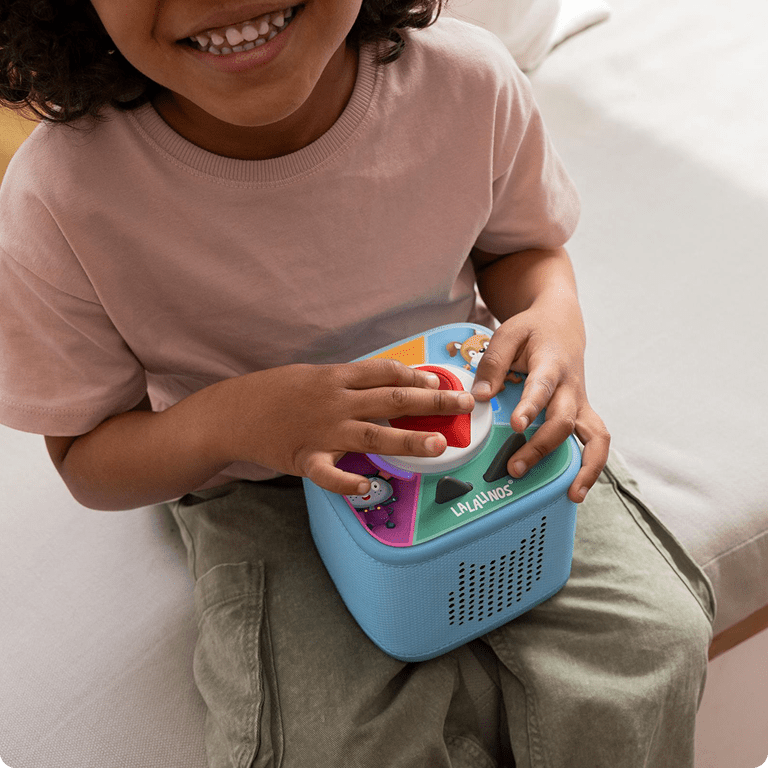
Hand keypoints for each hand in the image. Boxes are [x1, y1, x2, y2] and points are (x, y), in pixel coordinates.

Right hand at [226, 359, 474, 495]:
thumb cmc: (273, 392)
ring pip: (373, 435)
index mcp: (336, 377)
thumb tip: (384, 384)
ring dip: (408, 439)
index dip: (417, 375)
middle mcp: (334, 401)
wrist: (231, 412)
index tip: (441, 380)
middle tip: (464, 404)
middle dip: (432, 400)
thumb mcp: (311, 376)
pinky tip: (370, 486)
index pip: (385, 372)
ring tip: (439, 444)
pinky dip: (349, 481)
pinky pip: (330, 474)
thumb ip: (346, 382)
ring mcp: (321, 431)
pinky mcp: (304, 458)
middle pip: (392, 399)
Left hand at [470, 306, 609, 502]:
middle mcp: (570, 387)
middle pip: (563, 420)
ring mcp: (580, 403)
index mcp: (551, 364)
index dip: (531, 407)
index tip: (516, 425)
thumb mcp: (508, 333)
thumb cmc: (532, 330)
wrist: (561, 323)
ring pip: (594, 436)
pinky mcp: (582, 414)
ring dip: (585, 466)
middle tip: (515, 467)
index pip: (541, 387)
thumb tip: (481, 396)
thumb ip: (493, 362)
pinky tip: (577, 489)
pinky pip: (596, 442)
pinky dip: (592, 467)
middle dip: (541, 447)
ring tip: (572, 493)